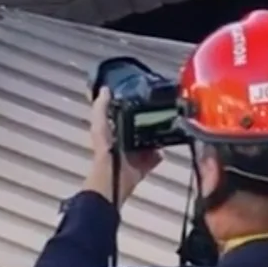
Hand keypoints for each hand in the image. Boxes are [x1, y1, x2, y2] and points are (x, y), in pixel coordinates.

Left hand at [83, 86, 161, 204]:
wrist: (113, 178)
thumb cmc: (105, 150)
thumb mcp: (99, 125)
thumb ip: (101, 108)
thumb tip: (105, 89)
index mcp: (113, 131)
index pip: (123, 115)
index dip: (131, 107)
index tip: (144, 97)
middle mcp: (124, 142)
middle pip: (140, 128)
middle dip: (150, 121)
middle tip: (162, 111)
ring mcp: (135, 155)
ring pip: (149, 142)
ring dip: (157, 136)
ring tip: (168, 126)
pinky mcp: (143, 166)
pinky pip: (155, 157)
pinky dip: (160, 154)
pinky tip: (164, 147)